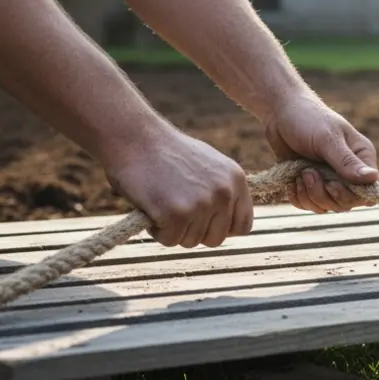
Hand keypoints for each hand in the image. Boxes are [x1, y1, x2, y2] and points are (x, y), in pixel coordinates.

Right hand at [104, 125, 252, 248]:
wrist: (135, 137)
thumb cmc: (167, 152)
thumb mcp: (209, 165)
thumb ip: (223, 190)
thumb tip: (228, 219)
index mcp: (236, 180)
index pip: (242, 225)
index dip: (222, 229)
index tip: (204, 223)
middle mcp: (224, 193)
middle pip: (216, 239)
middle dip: (195, 231)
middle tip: (176, 210)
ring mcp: (202, 204)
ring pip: (191, 242)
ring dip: (173, 229)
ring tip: (162, 201)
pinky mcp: (177, 214)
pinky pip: (169, 240)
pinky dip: (157, 230)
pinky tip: (151, 206)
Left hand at [263, 91, 378, 212]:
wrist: (281, 113)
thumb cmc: (308, 119)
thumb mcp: (327, 140)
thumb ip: (347, 162)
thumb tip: (373, 178)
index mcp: (362, 158)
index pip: (366, 192)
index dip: (348, 195)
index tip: (330, 184)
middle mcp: (349, 172)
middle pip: (345, 204)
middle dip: (323, 194)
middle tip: (308, 173)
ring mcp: (329, 179)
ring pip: (325, 206)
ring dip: (309, 195)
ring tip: (300, 173)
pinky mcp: (311, 184)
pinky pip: (308, 204)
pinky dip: (298, 197)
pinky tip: (292, 180)